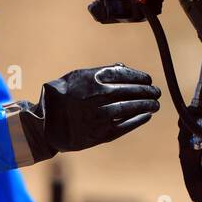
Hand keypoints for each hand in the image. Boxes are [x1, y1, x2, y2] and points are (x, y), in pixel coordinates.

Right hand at [15, 65, 159, 162]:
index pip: (123, 76)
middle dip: (147, 91)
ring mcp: (99, 116)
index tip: (148, 79)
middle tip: (157, 92)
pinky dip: (137, 120)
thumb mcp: (75, 77)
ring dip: (146, 105)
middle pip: (130, 92)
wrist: (45, 124)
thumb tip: (123, 67)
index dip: (139, 77)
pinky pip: (124, 125)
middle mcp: (97, 97)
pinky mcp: (100, 134)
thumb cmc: (61, 96)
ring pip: (129, 109)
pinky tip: (146, 115)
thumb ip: (99, 72)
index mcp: (91, 80)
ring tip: (155, 104)